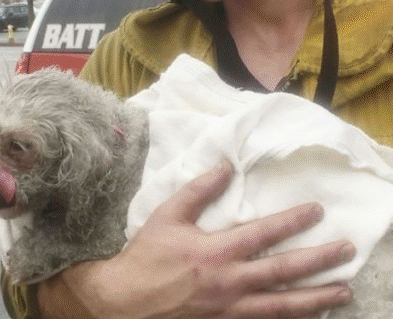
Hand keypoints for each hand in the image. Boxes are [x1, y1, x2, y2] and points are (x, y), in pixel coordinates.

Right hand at [45, 160, 354, 318]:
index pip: (263, 233)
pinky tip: (307, 315)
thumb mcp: (166, 217)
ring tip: (343, 292)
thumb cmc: (145, 258)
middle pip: (284, 270)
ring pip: (283, 304)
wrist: (125, 302)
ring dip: (317, 298)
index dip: (293, 221)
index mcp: (214, 251)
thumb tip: (224, 168)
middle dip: (319, 260)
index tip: (317, 212)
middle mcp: (228, 281)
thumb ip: (197, 192)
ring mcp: (230, 308)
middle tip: (345, 250)